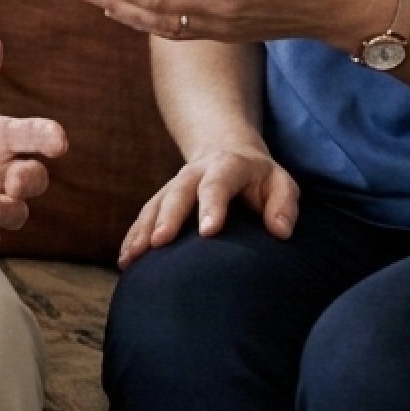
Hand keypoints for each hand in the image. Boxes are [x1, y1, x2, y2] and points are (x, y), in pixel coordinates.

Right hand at [119, 146, 298, 268]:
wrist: (227, 151)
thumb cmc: (259, 179)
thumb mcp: (281, 183)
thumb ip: (284, 204)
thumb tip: (280, 231)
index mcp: (228, 166)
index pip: (218, 183)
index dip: (212, 205)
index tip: (207, 232)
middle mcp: (196, 173)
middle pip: (178, 192)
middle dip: (168, 217)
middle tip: (159, 242)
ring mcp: (175, 184)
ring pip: (155, 204)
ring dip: (142, 229)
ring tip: (131, 257)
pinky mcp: (162, 198)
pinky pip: (144, 215)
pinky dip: (133, 235)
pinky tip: (125, 259)